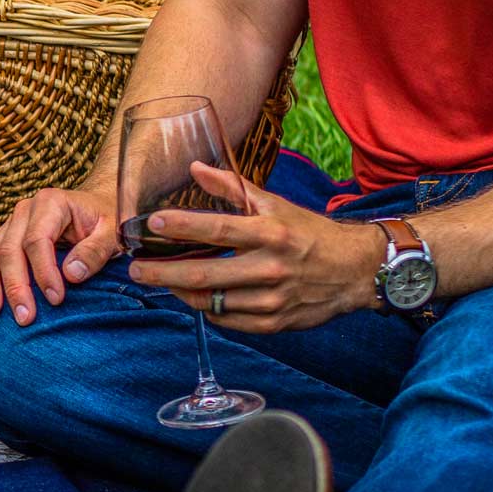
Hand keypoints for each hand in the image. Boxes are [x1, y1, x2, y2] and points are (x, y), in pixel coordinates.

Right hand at [0, 186, 120, 325]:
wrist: (96, 207)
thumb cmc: (104, 220)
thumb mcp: (111, 232)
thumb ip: (95, 251)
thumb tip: (72, 274)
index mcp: (50, 203)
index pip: (37, 240)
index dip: (44, 272)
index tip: (56, 298)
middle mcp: (24, 212)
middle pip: (8, 250)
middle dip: (15, 286)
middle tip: (25, 316)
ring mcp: (8, 225)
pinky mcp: (1, 239)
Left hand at [127, 163, 384, 333]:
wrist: (356, 270)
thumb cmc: (309, 232)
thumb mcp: (275, 205)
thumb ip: (232, 188)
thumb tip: (195, 168)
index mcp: (271, 233)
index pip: (217, 229)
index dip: (181, 227)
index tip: (151, 224)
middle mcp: (271, 267)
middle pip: (203, 274)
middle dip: (162, 273)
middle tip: (136, 269)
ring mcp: (272, 299)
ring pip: (211, 302)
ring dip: (180, 292)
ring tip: (161, 280)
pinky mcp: (275, 323)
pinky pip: (227, 321)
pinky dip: (207, 309)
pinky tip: (195, 296)